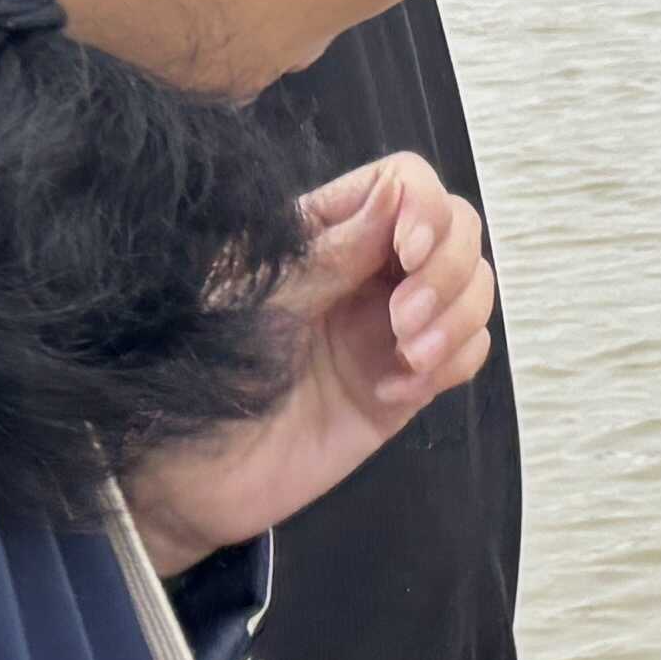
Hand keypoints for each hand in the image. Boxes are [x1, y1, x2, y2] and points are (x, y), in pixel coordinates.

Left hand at [120, 157, 489, 573]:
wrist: (186, 477)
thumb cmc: (200, 371)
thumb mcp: (262, 300)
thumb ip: (334, 251)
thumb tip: (398, 190)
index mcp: (322, 233)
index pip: (404, 182)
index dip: (424, 206)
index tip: (407, 251)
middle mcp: (366, 270)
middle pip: (457, 230)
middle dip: (448, 271)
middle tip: (403, 323)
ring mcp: (391, 326)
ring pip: (474, 290)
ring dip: (456, 319)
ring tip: (407, 360)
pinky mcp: (408, 383)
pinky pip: (467, 353)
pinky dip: (451, 365)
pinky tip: (396, 391)